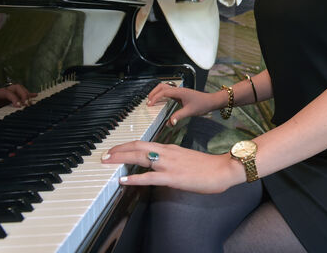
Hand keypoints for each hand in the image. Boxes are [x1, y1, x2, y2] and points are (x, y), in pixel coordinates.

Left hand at [0, 83, 35, 116]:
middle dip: (23, 94)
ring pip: (19, 89)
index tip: (20, 106)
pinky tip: (35, 96)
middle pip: (16, 87)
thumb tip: (1, 121)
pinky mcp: (6, 96)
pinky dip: (27, 94)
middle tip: (26, 104)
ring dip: (26, 94)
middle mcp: (2, 91)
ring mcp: (5, 92)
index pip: (8, 93)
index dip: (15, 98)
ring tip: (31, 102)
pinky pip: (18, 93)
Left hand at [101, 141, 240, 193]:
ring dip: (121, 159)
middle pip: (137, 147)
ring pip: (140, 157)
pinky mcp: (172, 177)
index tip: (114, 150)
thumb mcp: (185, 158)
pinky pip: (149, 177)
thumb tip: (160, 166)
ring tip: (107, 161)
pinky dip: (134, 178)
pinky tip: (124, 181)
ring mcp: (168, 164)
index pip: (143, 144)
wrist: (222, 168)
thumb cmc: (207, 166)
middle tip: (104, 154)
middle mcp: (166, 153)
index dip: (126, 146)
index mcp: (169, 148)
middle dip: (118, 150)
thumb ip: (171, 160)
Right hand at [146, 82, 223, 126]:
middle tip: (148, 102)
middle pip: (162, 86)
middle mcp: (179, 90)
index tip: (150, 104)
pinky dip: (162, 95)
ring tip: (152, 101)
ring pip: (165, 87)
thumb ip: (179, 116)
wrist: (210, 101)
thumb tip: (170, 122)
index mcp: (180, 92)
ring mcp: (179, 91)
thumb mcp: (190, 111)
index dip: (155, 98)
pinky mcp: (180, 94)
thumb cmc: (202, 104)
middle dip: (153, 93)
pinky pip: (168, 92)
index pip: (164, 92)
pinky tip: (161, 102)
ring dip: (157, 92)